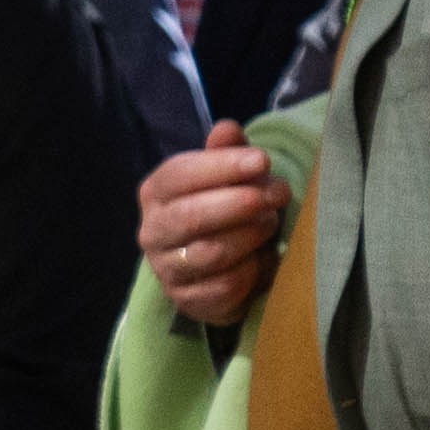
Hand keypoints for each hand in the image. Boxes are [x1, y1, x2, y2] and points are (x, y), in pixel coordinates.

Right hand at [139, 124, 286, 331]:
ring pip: (210, 252)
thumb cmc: (222, 214)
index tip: (262, 160)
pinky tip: (262, 260)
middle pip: (191, 216)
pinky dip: (251, 272)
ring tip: (271, 224)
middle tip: (279, 193)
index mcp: (155, 193)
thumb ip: (225, 153)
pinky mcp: (187, 301)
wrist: (214, 272)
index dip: (221, 166)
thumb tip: (228, 128)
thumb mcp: (223, 180)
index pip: (178, 175)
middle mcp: (151, 231)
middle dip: (240, 203)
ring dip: (250, 237)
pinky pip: (225, 286)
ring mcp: (166, 269)